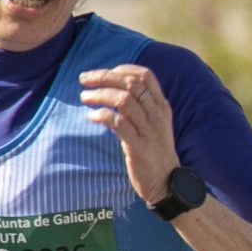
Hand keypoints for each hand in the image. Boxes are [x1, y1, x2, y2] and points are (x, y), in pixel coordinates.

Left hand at [80, 63, 180, 207]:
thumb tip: (114, 89)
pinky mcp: (138, 147)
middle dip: (104, 77)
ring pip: (123, 100)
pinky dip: (102, 116)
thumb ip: (141, 106)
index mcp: (161, 106)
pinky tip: (92, 117)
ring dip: (99, 95)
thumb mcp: (154, 124)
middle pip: (130, 83)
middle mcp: (157, 115)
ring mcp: (149, 130)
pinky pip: (118, 124)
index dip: (121, 69)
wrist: (167, 182)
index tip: (104, 73)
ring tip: (84, 97)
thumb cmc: (155, 151)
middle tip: (84, 79)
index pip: (144, 75)